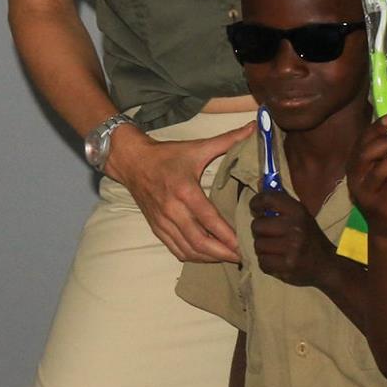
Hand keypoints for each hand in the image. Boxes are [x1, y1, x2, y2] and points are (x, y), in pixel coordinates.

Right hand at [106, 122, 248, 263]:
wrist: (132, 161)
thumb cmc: (168, 155)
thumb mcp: (198, 146)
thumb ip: (229, 139)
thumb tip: (254, 126)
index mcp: (185, 191)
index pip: (209, 220)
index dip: (227, 236)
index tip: (244, 244)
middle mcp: (172, 210)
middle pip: (199, 241)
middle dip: (223, 253)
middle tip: (243, 257)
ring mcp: (162, 222)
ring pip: (187, 249)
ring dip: (209, 258)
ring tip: (230, 259)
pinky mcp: (156, 227)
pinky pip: (175, 249)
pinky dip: (192, 257)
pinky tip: (207, 257)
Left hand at [249, 189, 336, 287]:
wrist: (327, 264)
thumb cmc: (310, 236)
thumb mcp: (299, 215)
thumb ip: (279, 201)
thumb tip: (259, 182)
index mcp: (298, 211)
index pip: (267, 199)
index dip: (256, 203)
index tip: (257, 209)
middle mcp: (294, 227)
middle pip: (257, 225)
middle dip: (260, 231)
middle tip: (270, 234)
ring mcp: (291, 248)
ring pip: (258, 245)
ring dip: (264, 248)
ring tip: (276, 248)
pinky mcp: (286, 265)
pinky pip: (262, 261)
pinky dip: (267, 262)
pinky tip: (278, 260)